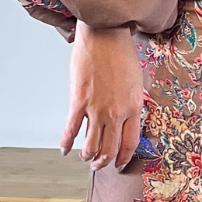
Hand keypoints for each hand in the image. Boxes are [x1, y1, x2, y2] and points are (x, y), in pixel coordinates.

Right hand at [61, 22, 143, 170]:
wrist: (105, 35)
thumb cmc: (121, 54)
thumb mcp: (135, 82)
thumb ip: (131, 104)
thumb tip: (125, 120)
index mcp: (133, 107)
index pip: (130, 143)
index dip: (123, 157)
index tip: (119, 163)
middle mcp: (116, 113)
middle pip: (110, 149)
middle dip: (104, 162)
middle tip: (99, 166)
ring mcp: (96, 109)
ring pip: (91, 145)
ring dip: (87, 156)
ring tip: (85, 158)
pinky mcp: (78, 102)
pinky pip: (71, 130)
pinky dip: (66, 143)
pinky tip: (65, 149)